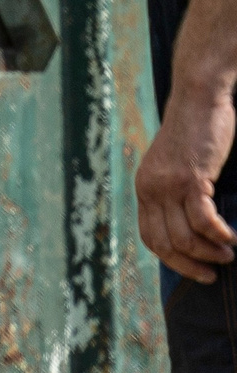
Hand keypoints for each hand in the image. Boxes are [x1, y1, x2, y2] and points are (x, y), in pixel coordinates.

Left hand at [137, 84, 236, 281]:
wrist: (198, 99)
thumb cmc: (195, 131)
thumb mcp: (175, 165)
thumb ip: (175, 191)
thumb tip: (189, 222)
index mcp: (144, 190)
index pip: (150, 237)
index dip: (170, 259)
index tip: (192, 268)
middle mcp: (150, 191)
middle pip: (164, 244)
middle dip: (188, 264)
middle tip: (211, 273)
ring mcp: (169, 186)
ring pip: (184, 236)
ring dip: (208, 252)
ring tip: (227, 255)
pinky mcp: (192, 179)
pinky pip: (203, 220)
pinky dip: (217, 234)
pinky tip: (230, 238)